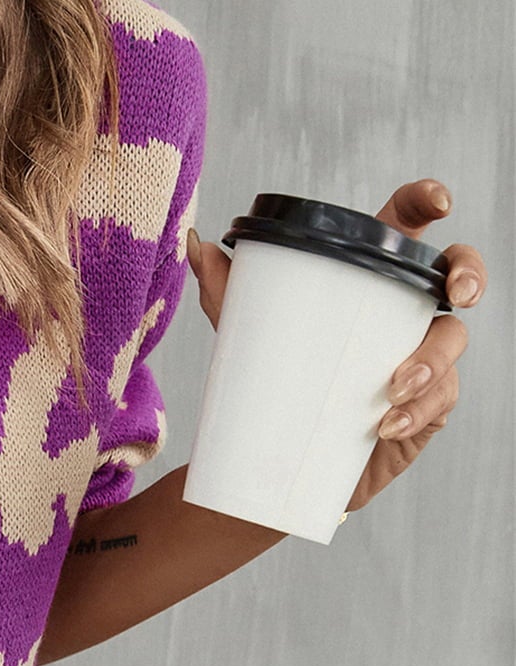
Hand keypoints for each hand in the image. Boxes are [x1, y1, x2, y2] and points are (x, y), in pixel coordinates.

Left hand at [184, 179, 483, 513]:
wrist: (283, 463)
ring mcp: (424, 359)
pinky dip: (414, 412)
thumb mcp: (250, 334)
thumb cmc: (280, 383)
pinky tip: (384, 424)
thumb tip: (194, 242)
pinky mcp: (429, 408)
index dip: (429, 203)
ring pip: (451, 345)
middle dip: (470, 275)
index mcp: (372, 280)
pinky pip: (438, 401)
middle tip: (457, 294)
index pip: (408, 228)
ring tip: (392, 387)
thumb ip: (227, 289)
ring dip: (429, 363)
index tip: (437, 204)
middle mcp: (407, 313)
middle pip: (459, 276)